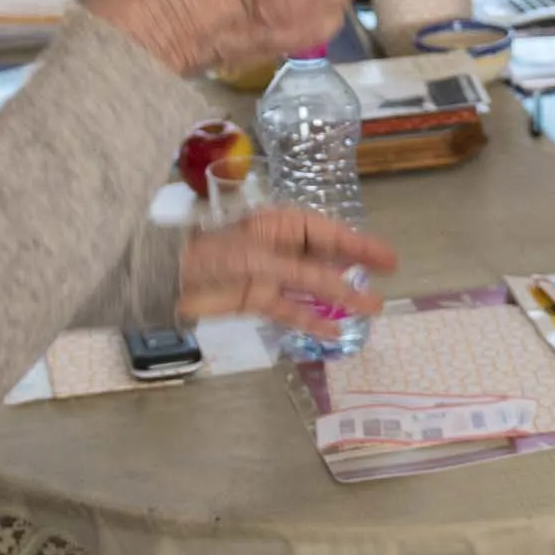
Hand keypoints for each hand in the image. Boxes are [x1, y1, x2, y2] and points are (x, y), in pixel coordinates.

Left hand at [177, 206, 398, 337]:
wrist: (166, 276)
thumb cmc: (214, 253)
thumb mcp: (263, 260)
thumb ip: (305, 276)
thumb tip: (343, 287)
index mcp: (279, 223)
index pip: (328, 232)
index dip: (358, 244)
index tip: (387, 258)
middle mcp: (278, 245)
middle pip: (324, 257)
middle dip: (353, 269)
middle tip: (386, 280)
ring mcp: (268, 273)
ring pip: (311, 286)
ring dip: (338, 298)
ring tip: (369, 309)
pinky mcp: (256, 298)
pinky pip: (290, 309)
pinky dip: (310, 319)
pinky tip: (332, 330)